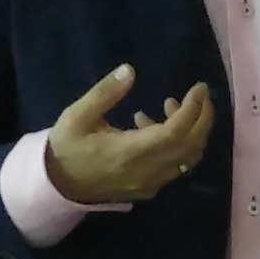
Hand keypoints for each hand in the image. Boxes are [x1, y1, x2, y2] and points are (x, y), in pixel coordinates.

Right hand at [42, 64, 214, 205]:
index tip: (198, 87)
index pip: (175, 132)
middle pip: (191, 146)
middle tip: (199, 93)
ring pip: (188, 159)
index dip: (192, 109)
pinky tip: (153, 126)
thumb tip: (129, 70)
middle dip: (202, 117)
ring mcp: (150, 183)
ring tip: (170, 105)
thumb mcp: (77, 116)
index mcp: (130, 152)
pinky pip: (175, 166)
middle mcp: (147, 171)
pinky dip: (179, 144)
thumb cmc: (67, 148)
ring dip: (191, 131)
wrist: (57, 186)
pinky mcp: (148, 188)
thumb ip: (104, 93)